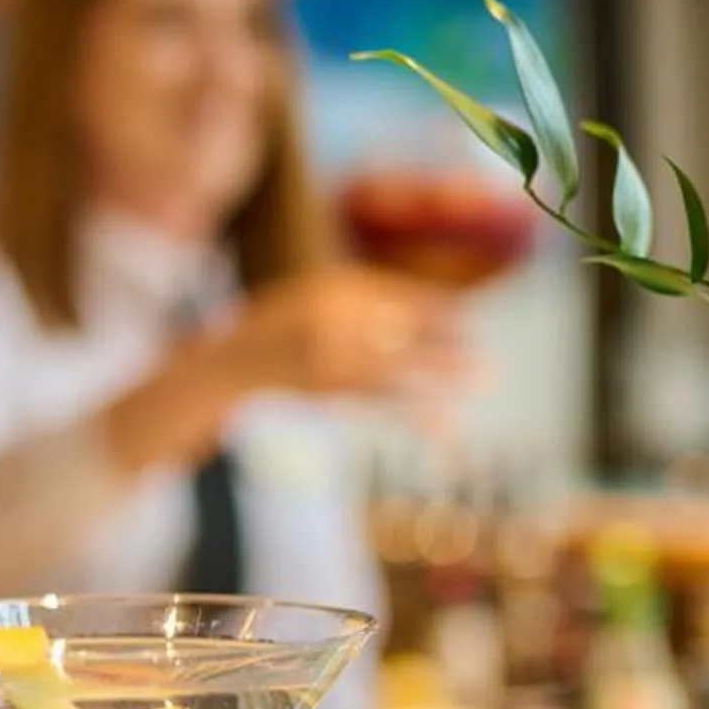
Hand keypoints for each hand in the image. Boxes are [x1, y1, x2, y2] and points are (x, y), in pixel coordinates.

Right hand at [221, 264, 469, 399]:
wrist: (224, 365)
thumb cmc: (273, 333)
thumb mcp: (311, 301)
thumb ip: (354, 302)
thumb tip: (411, 316)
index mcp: (333, 283)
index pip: (397, 292)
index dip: (434, 307)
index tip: (462, 318)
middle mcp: (337, 312)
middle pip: (406, 324)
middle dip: (446, 338)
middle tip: (480, 351)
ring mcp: (332, 350)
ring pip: (403, 362)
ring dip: (445, 371)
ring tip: (484, 378)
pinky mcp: (330, 386)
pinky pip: (383, 399)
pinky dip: (416, 413)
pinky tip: (444, 426)